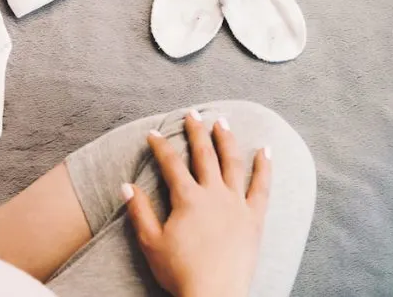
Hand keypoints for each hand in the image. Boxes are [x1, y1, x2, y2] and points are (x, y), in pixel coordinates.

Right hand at [123, 110, 271, 296]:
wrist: (214, 296)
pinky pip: (261, 187)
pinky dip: (264, 167)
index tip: (153, 133)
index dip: (160, 145)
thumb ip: (140, 211)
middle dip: (196, 131)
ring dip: (227, 139)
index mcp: (187, 199)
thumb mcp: (150, 242)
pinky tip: (265, 151)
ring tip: (222, 121)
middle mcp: (214, 195)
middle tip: (192, 113)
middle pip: (204, 154)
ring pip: (232, 163)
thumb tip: (126, 185)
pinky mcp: (254, 218)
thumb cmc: (180, 272)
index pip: (170, 163)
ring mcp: (237, 205)